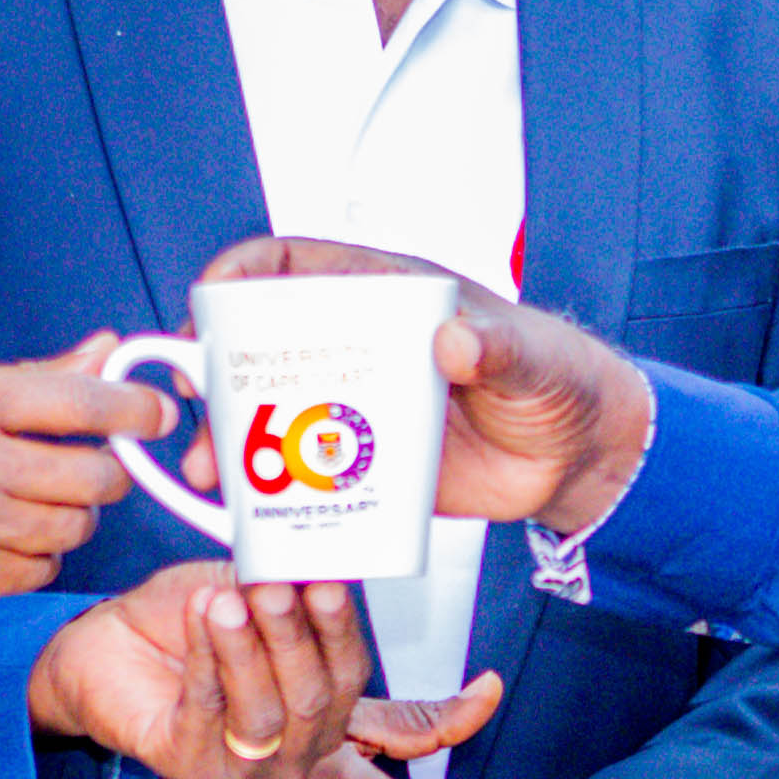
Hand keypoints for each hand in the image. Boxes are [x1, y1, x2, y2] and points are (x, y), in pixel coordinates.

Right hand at [0, 340, 158, 623]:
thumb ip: (22, 377)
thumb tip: (102, 353)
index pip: (77, 400)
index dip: (133, 408)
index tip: (154, 413)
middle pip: (91, 474)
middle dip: (109, 473)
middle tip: (98, 467)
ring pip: (72, 527)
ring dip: (73, 517)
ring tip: (44, 503)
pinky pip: (38, 570)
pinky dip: (37, 556)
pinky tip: (8, 538)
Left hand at [27, 562, 379, 778]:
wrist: (109, 648)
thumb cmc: (181, 623)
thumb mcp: (240, 590)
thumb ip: (275, 585)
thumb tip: (307, 566)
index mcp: (320, 708)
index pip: (347, 674)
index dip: (339, 629)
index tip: (325, 585)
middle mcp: (292, 750)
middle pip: (311, 699)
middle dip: (292, 639)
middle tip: (272, 591)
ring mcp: (243, 770)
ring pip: (261, 715)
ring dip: (243, 652)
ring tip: (225, 603)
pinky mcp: (188, 768)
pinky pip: (204, 713)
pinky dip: (203, 660)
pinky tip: (198, 618)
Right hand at [202, 234, 655, 533]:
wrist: (578, 456)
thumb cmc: (559, 379)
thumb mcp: (531, 357)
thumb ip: (496, 347)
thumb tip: (457, 342)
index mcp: (388, 297)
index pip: (293, 264)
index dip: (241, 273)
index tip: (207, 300)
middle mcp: (360, 349)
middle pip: (262, 346)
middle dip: (217, 374)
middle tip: (200, 408)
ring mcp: (358, 407)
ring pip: (271, 416)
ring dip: (233, 441)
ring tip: (216, 475)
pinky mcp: (368, 465)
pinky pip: (307, 477)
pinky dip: (275, 494)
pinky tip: (258, 514)